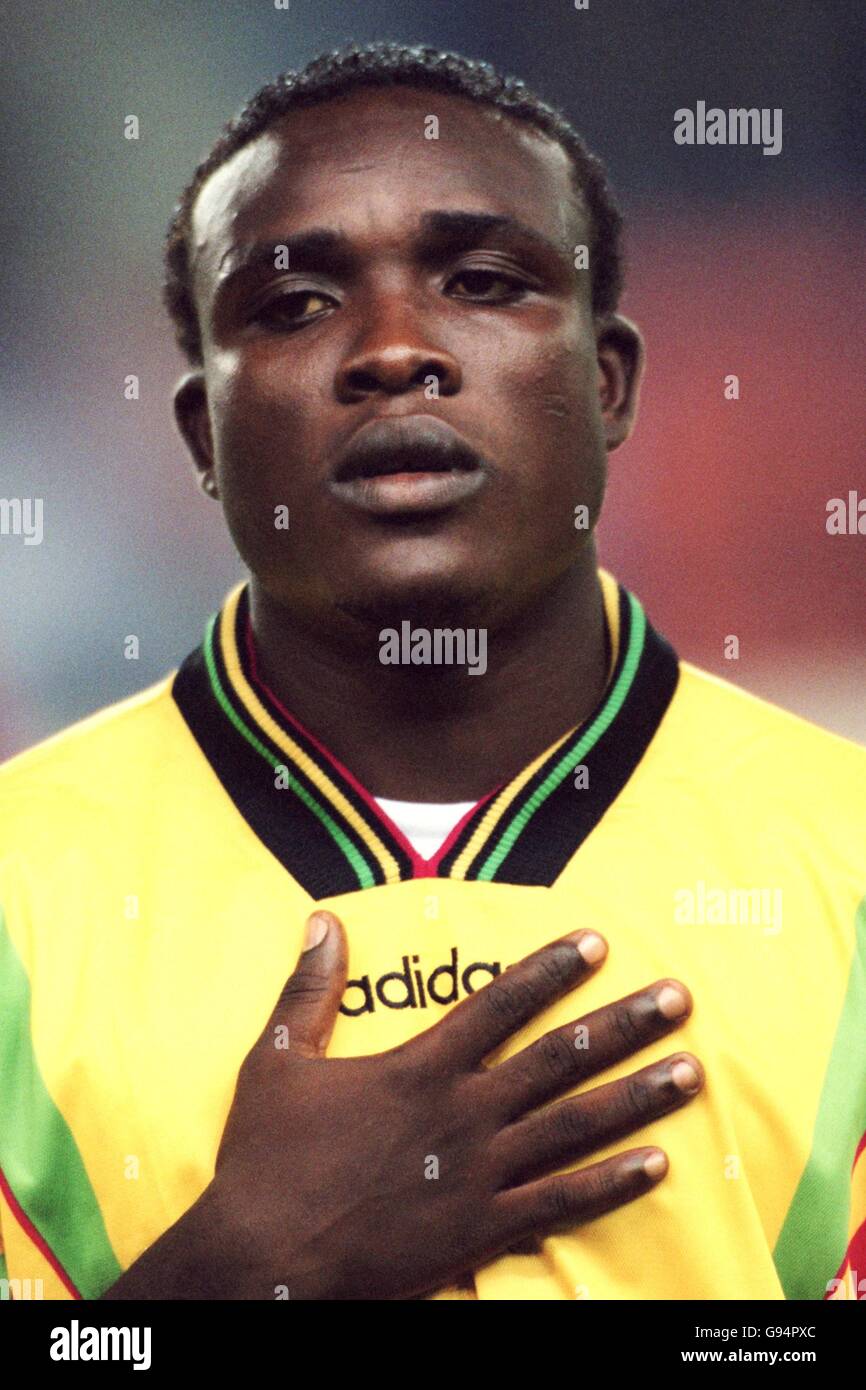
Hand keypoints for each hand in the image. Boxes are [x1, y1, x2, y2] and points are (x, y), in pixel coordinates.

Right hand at [199, 910, 702, 1298]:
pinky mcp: (481, 1232)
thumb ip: (308, 989)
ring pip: (575, 1126)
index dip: (552, 969)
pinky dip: (612, 1184)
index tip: (598, 942)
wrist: (264, 1262)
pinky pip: (561, 1204)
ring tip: (691, 1072)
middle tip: (679, 998)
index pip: (500, 1003)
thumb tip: (323, 920)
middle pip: (560, 1057)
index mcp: (419, 1067)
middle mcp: (463, 1113)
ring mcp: (478, 1175)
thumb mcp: (277, 1060)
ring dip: (637, 1096)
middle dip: (624, 1023)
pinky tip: (656, 1164)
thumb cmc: (266, 1160)